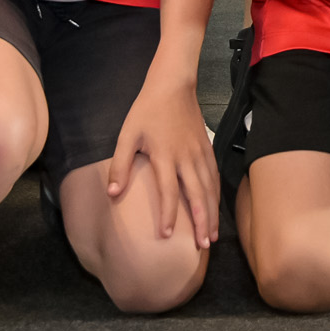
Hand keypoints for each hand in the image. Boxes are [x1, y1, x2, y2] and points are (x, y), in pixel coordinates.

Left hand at [105, 69, 218, 249]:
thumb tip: (112, 194)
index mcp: (165, 156)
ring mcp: (200, 153)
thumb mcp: (127, 134)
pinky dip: (217, 195)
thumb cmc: (147, 110)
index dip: (169, 215)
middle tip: (204, 246)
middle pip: (197, 195)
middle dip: (202, 222)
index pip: (169, 192)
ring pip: (210, 188)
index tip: (169, 236)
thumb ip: (120, 165)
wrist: (173, 85)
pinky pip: (215, 176)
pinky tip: (216, 207)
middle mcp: (186, 158)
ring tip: (214, 235)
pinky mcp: (207, 147)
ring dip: (213, 213)